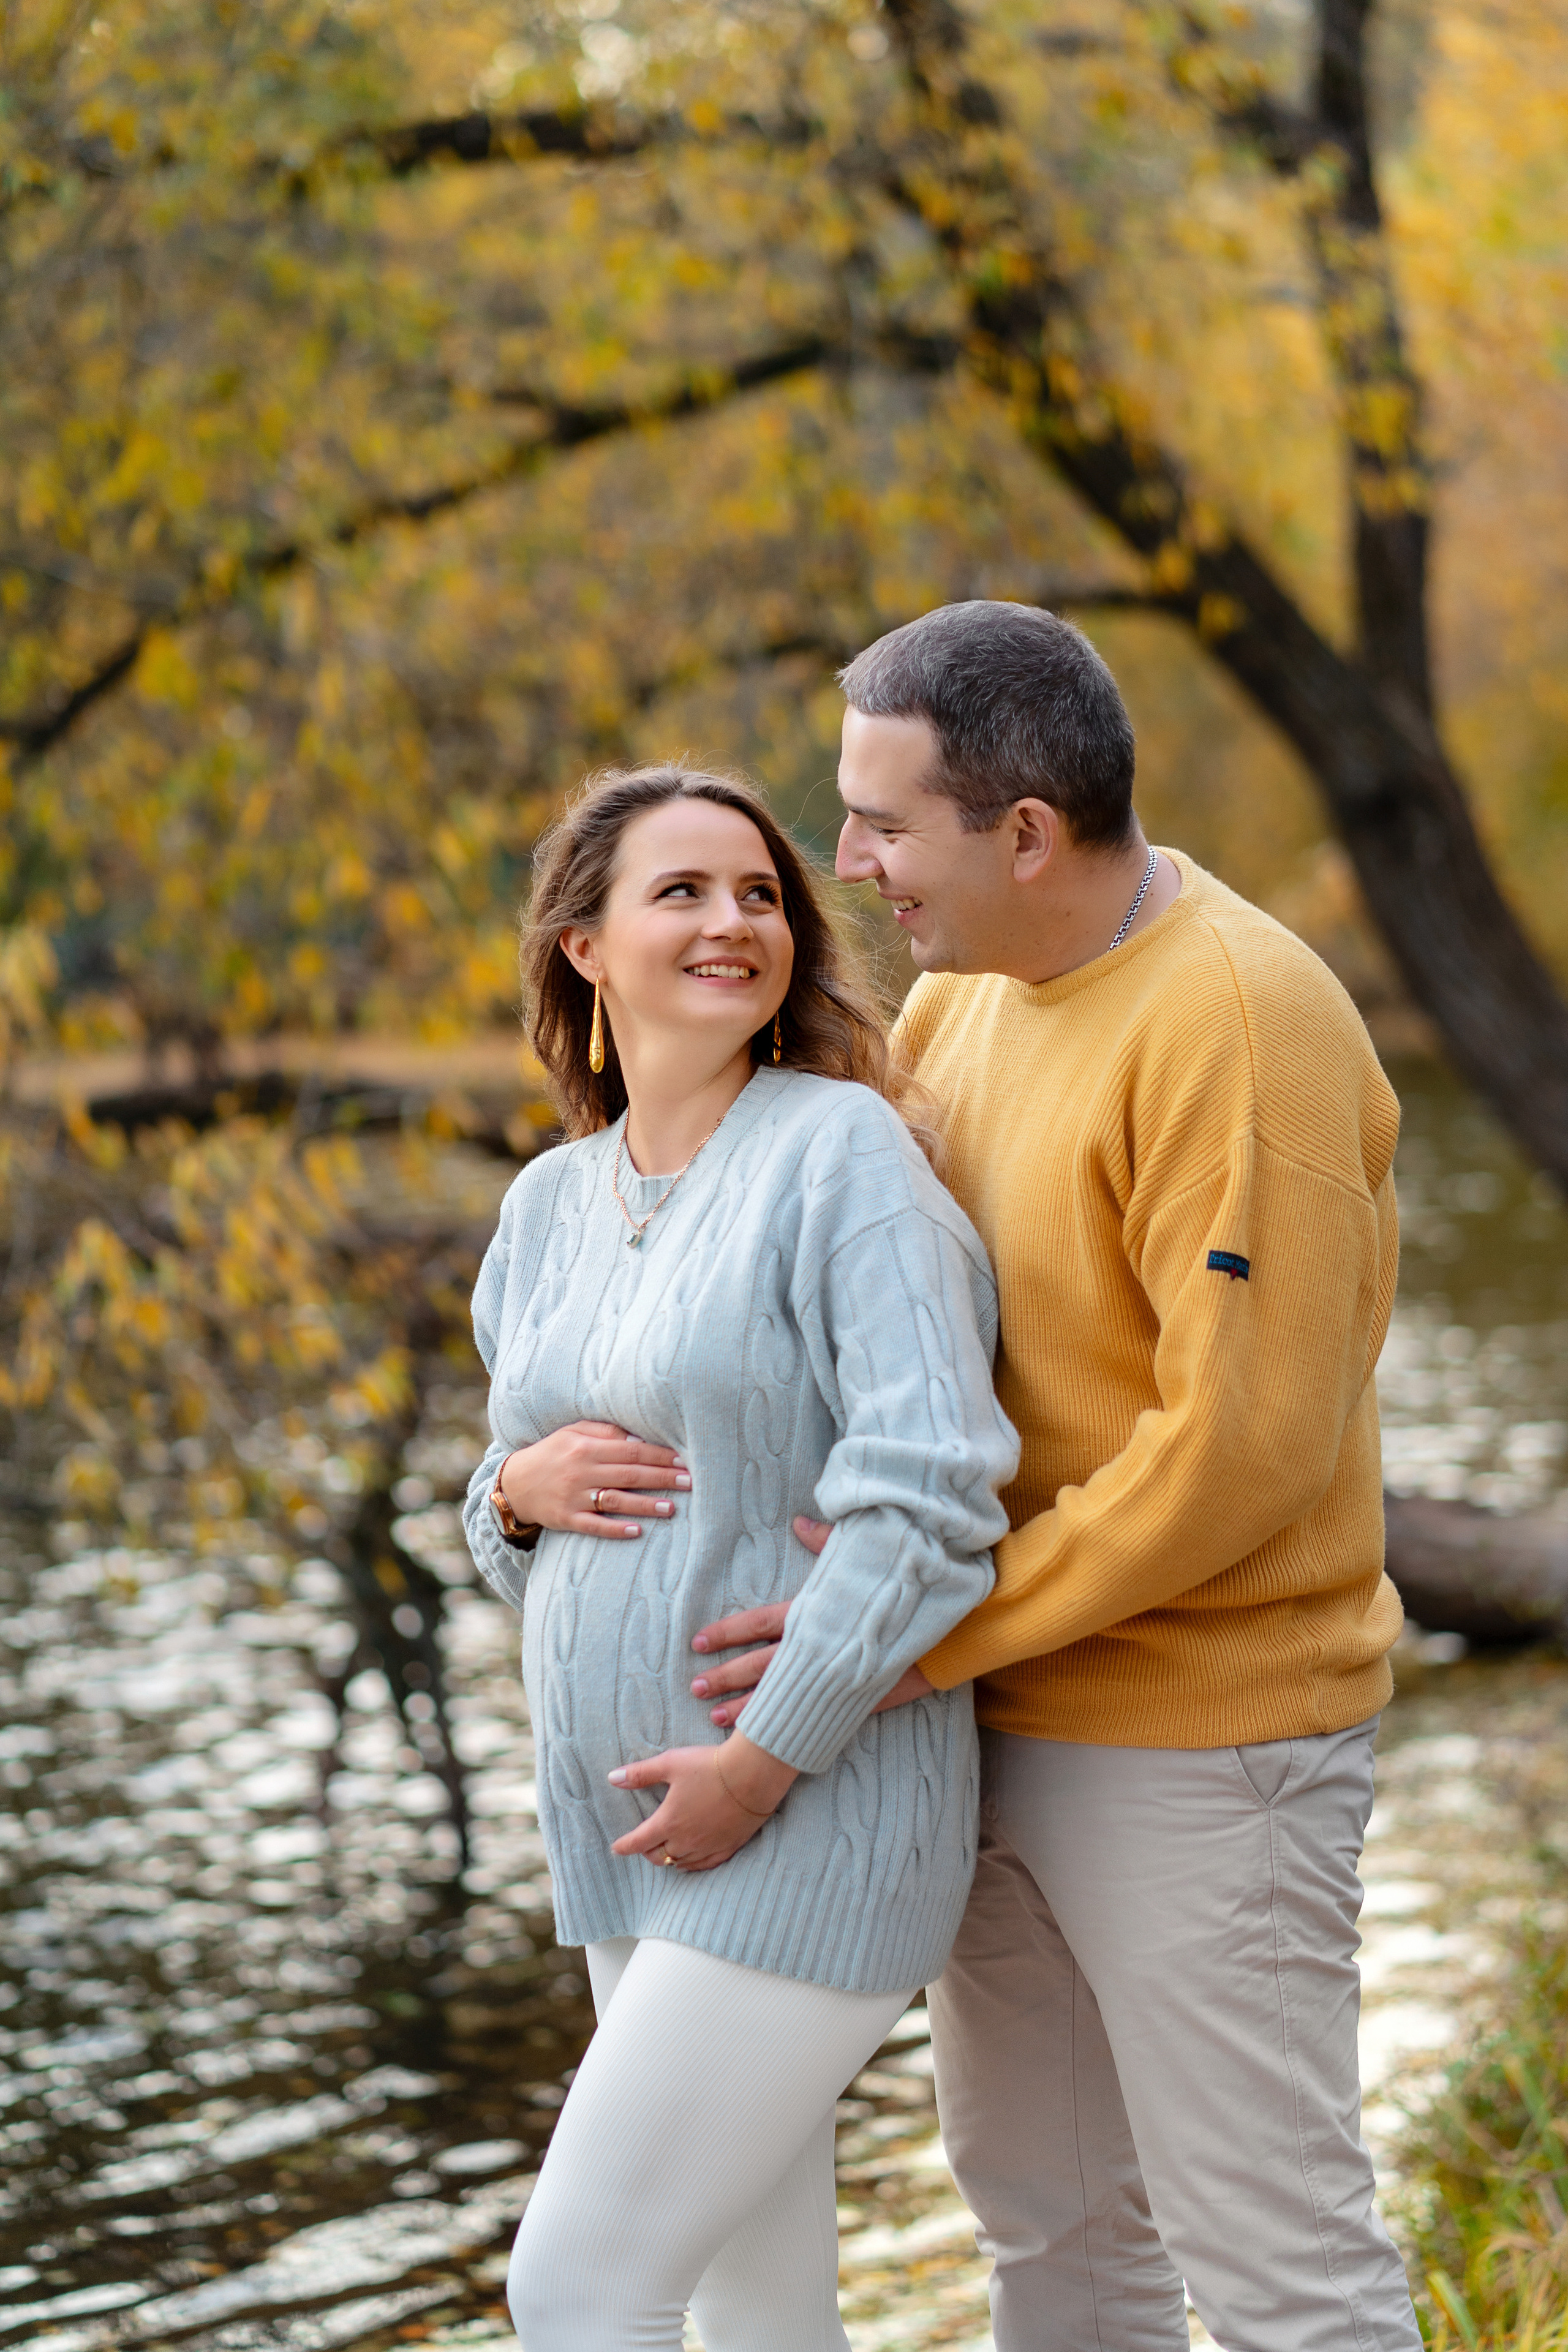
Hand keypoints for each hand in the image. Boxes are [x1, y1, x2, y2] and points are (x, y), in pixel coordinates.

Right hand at [499, 1421, 688, 1539]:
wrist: (513, 1483)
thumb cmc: (552, 1453)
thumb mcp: (573, 1432)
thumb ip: (605, 1431)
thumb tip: (639, 1436)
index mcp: (585, 1446)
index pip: (631, 1450)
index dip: (659, 1455)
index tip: (684, 1459)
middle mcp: (581, 1470)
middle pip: (629, 1474)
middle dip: (662, 1478)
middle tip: (690, 1482)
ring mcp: (573, 1497)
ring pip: (615, 1501)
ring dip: (645, 1505)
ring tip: (672, 1508)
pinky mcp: (565, 1519)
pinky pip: (594, 1526)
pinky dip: (615, 1529)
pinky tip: (637, 1531)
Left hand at [607, 1735, 797, 1872]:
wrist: (753, 1775)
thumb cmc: (710, 1766)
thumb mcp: (670, 1763)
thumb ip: (640, 1774)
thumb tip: (612, 1777)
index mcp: (668, 1821)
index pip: (638, 1842)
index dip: (624, 1846)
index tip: (615, 1848)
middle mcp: (686, 1840)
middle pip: (659, 1856)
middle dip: (647, 1852)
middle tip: (643, 1845)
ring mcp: (708, 1846)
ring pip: (681, 1863)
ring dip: (669, 1859)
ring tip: (664, 1853)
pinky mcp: (728, 1846)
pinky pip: (705, 1865)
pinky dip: (692, 1865)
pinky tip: (689, 1863)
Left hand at [689, 1518, 935, 1724]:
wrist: (953, 1622)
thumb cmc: (907, 1583)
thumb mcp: (866, 1554)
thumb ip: (828, 1541)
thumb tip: (800, 1522)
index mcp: (815, 1609)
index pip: (759, 1621)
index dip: (727, 1631)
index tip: (697, 1640)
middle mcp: (819, 1643)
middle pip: (761, 1663)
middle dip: (725, 1675)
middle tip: (695, 1686)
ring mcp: (836, 1673)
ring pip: (782, 1693)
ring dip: (746, 1707)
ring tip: (713, 1716)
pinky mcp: (858, 1696)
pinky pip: (815, 1713)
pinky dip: (789, 1724)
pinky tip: (770, 1737)